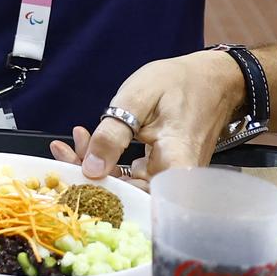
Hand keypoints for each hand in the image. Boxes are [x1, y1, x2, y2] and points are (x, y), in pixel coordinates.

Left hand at [49, 50, 244, 182]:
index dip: (100, 191)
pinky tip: (90, 142)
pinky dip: (110, 160)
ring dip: (96, 165)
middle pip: (128, 193)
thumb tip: (89, 170)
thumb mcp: (138, 98)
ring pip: (127, 184)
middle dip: (90, 175)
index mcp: (175, 164)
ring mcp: (171, 177)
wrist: (213, 78)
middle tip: (63, 150)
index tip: (72, 170)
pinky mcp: (164, 170)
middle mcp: (176, 179)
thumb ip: (113, 134)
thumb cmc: (179, 83)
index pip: (135, 196)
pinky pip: (133, 174)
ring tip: (73, 141)